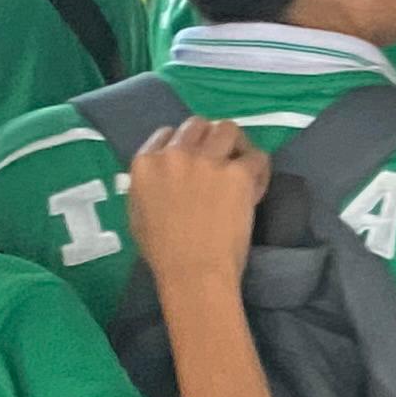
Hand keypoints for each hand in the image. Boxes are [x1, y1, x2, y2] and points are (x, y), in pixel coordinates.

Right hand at [122, 117, 268, 284]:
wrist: (193, 271)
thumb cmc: (163, 253)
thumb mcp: (138, 213)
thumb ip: (146, 186)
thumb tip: (161, 175)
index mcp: (145, 164)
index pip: (166, 135)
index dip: (183, 145)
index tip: (193, 160)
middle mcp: (175, 154)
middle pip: (196, 125)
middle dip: (208, 139)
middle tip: (219, 160)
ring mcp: (207, 161)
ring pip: (226, 128)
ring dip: (234, 143)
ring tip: (239, 163)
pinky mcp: (237, 173)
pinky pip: (256, 156)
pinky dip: (258, 168)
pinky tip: (254, 184)